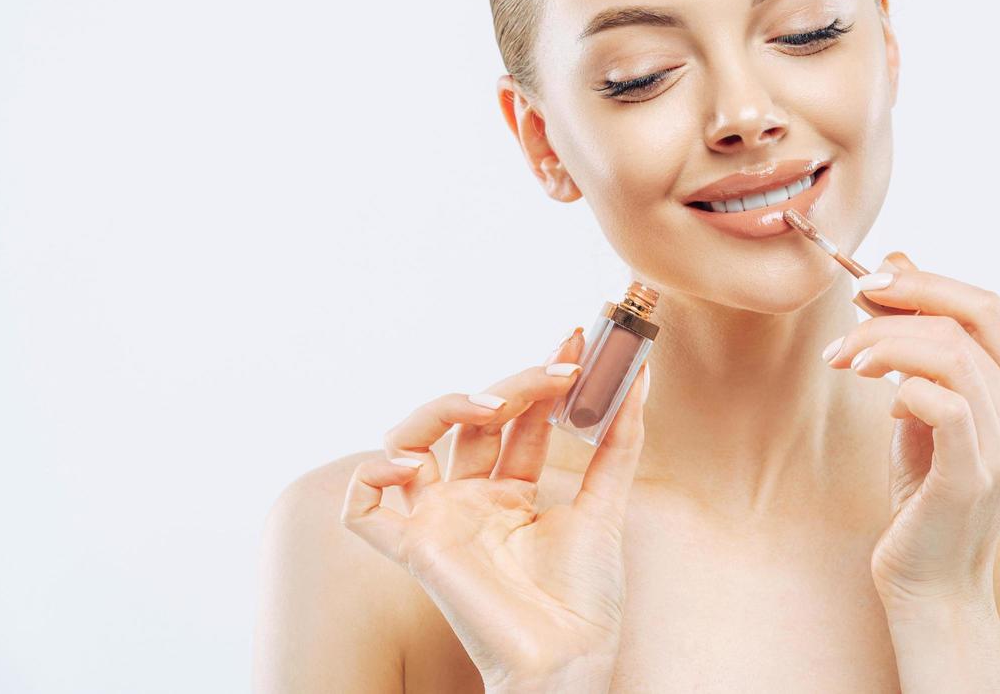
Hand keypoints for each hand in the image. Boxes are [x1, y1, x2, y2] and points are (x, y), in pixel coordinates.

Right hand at [340, 328, 649, 690]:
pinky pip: (361, 508)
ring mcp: (439, 519)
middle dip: (515, 382)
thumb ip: (619, 440)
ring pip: (410, 437)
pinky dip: (374, 474)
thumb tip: (638, 375)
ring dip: (448, 405)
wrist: (570, 659)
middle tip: (560, 370)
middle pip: (471, 416)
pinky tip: (416, 460)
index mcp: (510, 491)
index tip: (575, 340)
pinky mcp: (414, 549)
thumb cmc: (584, 598)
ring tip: (497, 403)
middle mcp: (470, 499)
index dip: (539, 375)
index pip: (515, 416)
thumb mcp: (607, 503)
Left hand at [824, 252, 999, 609]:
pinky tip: (880, 400)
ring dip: (882, 343)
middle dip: (903, 299)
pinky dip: (901, 385)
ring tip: (845, 361)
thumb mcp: (920, 402)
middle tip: (849, 310)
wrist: (932, 581)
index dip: (927, 282)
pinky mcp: (975, 474)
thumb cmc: (924, 491)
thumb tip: (897, 261)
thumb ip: (919, 340)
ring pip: (948, 352)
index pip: (988, 305)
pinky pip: (941, 401)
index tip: (870, 282)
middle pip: (972, 316)